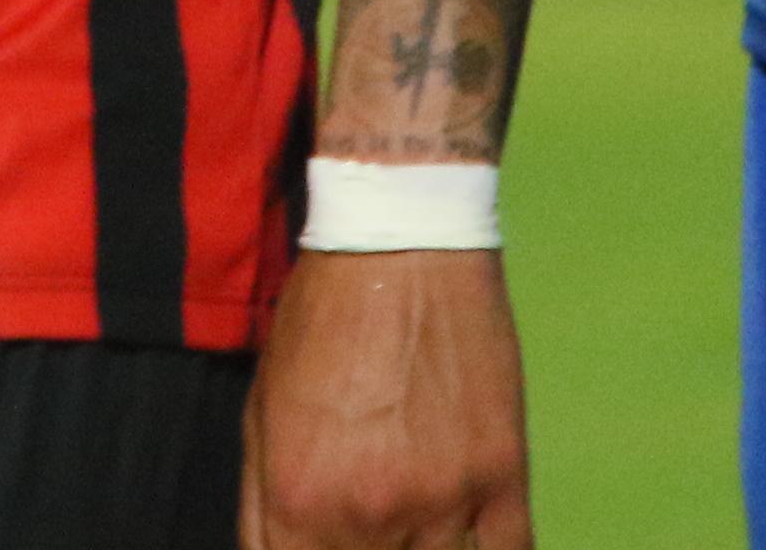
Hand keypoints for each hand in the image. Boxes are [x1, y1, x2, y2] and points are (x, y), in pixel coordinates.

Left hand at [242, 248, 531, 547]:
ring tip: (408, 529)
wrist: (400, 245)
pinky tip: (462, 539)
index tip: (316, 543)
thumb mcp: (262, 412)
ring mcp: (444, 501)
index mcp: (299, 499)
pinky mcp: (502, 477)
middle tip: (366, 527)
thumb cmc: (322, 319)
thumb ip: (265, 507)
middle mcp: (371, 514)